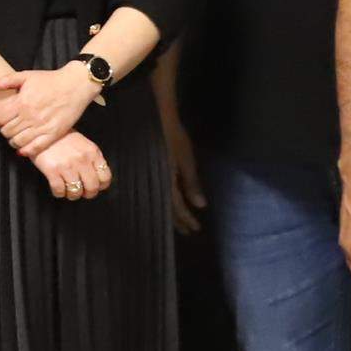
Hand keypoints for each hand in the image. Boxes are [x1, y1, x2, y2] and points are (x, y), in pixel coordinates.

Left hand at [0, 65, 97, 158]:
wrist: (76, 84)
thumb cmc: (51, 79)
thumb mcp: (27, 75)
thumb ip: (7, 80)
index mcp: (22, 102)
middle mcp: (30, 116)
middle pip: (6, 131)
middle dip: (3, 129)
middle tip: (7, 126)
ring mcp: (42, 126)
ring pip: (18, 141)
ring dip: (13, 140)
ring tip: (15, 135)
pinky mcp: (54, 133)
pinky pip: (35, 148)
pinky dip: (26, 150)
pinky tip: (24, 147)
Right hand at [30, 132, 111, 201]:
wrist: (42, 131)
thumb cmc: (62, 137)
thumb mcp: (83, 144)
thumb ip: (92, 158)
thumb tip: (97, 176)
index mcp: (92, 153)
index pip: (105, 177)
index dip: (101, 186)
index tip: (96, 186)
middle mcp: (82, 160)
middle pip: (92, 187)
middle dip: (88, 194)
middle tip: (83, 192)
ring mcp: (67, 166)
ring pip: (76, 191)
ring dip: (73, 195)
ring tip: (69, 191)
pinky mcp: (52, 170)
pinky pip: (59, 190)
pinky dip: (59, 193)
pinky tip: (58, 189)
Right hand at [160, 112, 205, 236]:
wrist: (154, 118)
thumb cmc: (173, 137)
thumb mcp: (185, 159)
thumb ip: (191, 183)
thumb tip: (200, 206)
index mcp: (166, 181)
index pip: (176, 207)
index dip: (186, 219)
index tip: (195, 229)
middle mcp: (157, 182)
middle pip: (167, 207)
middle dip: (178, 220)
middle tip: (188, 232)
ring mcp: (152, 176)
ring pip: (162, 200)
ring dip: (172, 212)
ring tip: (180, 222)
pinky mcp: (150, 171)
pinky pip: (159, 191)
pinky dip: (166, 200)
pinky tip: (169, 202)